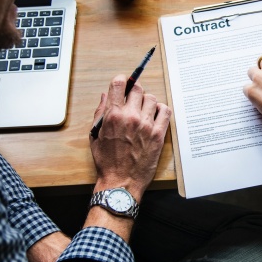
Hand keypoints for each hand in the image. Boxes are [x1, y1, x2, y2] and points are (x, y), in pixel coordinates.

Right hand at [89, 76, 170, 199]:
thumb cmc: (107, 161)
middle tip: (133, 100)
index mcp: (113, 115)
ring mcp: (146, 125)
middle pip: (138, 89)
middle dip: (134, 91)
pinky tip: (155, 116)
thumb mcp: (95, 135)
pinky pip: (165, 111)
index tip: (124, 82)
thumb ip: (100, 112)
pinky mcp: (158, 134)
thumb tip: (106, 95)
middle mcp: (131, 117)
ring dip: (147, 102)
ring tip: (143, 111)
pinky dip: (161, 110)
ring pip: (152, 98)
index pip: (119, 84)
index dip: (122, 80)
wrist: (121, 181)